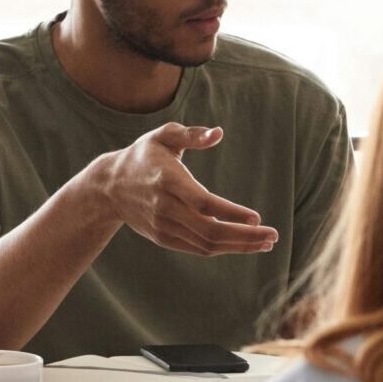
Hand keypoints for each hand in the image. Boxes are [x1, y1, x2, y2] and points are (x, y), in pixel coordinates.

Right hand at [96, 123, 278, 255]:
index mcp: (167, 181)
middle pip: (208, 230)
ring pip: (206, 244)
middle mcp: (165, 207)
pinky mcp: (164, 238)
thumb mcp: (163, 136)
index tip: (256, 218)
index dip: (230, 212)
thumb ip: (191, 134)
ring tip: (267, 243)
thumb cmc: (144, 156)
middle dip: (244, 236)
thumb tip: (218, 133)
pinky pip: (198, 248)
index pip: (202, 202)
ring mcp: (163, 226)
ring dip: (239, 246)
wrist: (109, 186)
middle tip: (273, 235)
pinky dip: (224, 248)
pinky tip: (245, 244)